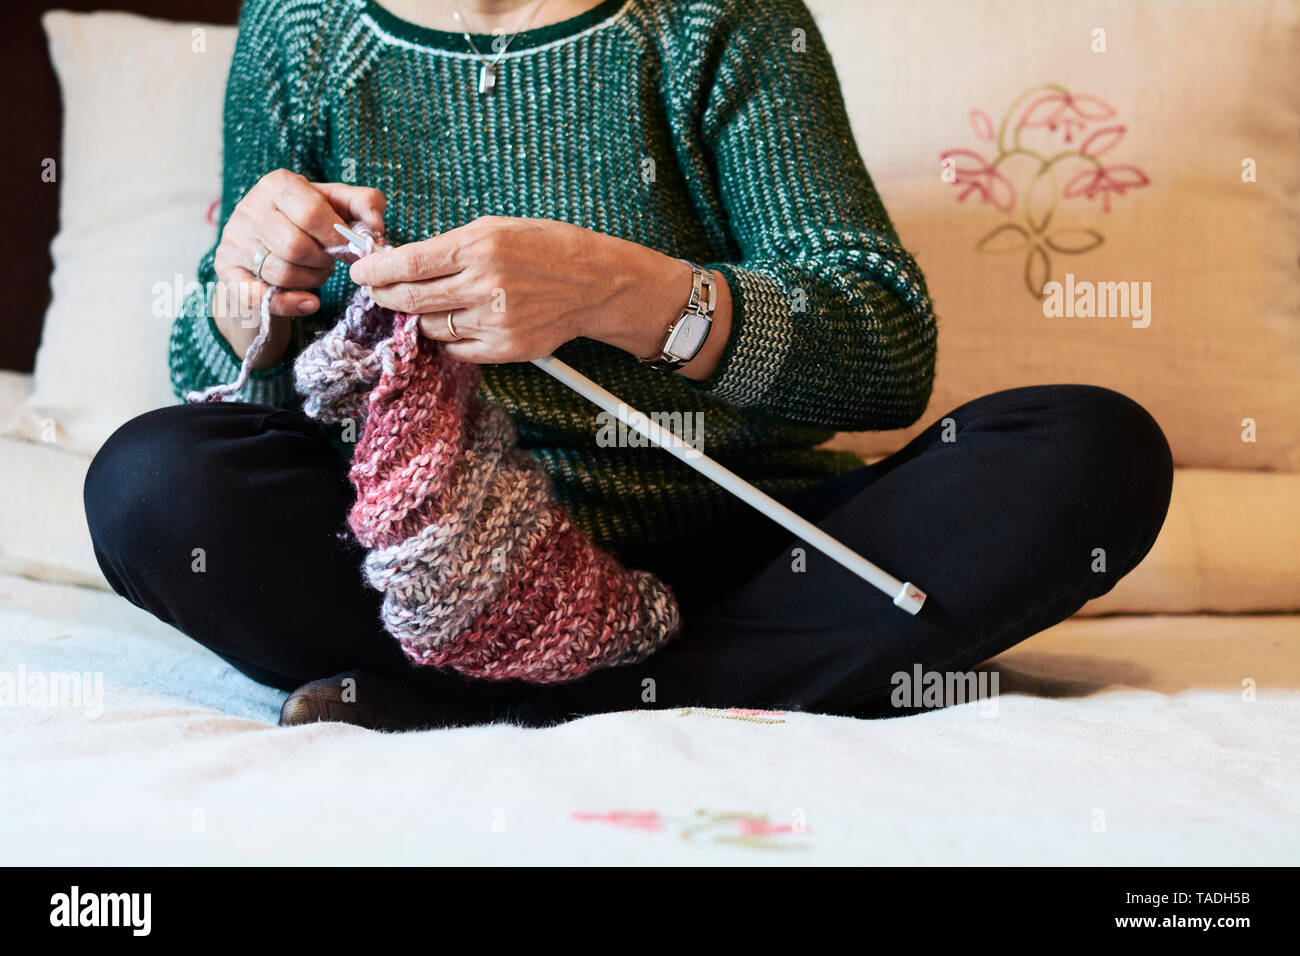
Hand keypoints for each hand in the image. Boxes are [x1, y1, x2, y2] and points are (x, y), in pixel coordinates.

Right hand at [213, 169, 386, 365]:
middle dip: (323, 262)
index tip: (352, 250)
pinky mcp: (226, 270)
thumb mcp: (338, 205)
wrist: (267, 247)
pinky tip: (309, 302)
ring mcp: (234, 240)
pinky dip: (291, 304)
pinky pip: (260, 297)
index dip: (338, 238)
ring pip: (280, 272)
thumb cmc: (310, 224)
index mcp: (277, 184)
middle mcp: (250, 208)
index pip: (312, 212)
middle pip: (295, 246)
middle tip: (331, 263)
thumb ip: (365, 205)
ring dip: (311, 281)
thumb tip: (376, 228)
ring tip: (317, 273)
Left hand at [349, 215, 697, 364]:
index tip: (361, 272)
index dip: (376, 270)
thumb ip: (450, 247)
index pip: (409, 263)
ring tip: (424, 306)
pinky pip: (456, 349)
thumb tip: (405, 261)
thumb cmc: (546, 248)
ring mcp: (494, 321)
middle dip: (386, 296)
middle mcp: (484, 285)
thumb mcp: (495, 229)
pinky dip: (447, 338)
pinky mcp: (504, 348)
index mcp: (478, 247)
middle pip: (411, 300)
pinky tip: (454, 323)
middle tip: (378, 292)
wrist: (594, 283)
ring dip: (418, 318)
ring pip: (430, 327)